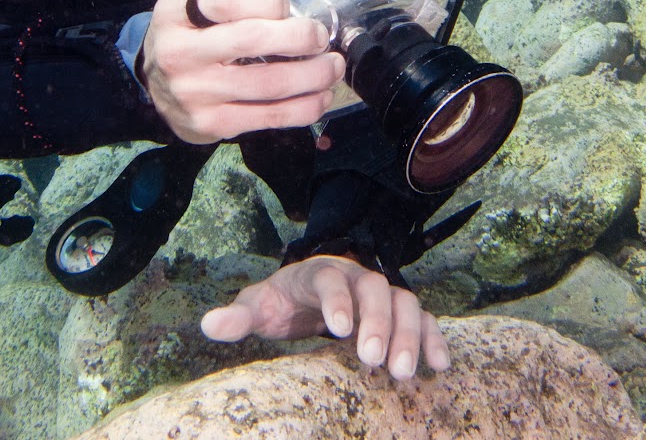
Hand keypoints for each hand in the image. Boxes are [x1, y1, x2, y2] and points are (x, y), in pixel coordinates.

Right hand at [141, 0, 340, 143]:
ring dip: (313, 75)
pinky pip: (268, 117)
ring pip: (269, 83)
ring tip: (332, 67)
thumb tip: (286, 9)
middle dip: (300, 37)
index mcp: (177, 12)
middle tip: (320, 37)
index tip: (287, 8)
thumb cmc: (190, 27)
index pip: (228, 0)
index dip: (268, 1)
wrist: (156, 78)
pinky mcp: (210, 124)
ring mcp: (194, 92)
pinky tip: (320, 97)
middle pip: (253, 40)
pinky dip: (304, 108)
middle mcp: (179, 52)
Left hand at [200, 256, 448, 380]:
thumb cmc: (281, 302)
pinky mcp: (399, 313)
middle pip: (375, 289)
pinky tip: (438, 366)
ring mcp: (381, 294)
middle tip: (374, 362)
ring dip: (407, 335)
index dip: (337, 301)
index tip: (340, 330)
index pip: (331, 278)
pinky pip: (423, 320)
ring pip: (404, 303)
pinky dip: (433, 338)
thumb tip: (208, 325)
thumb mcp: (258, 307)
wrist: (305, 295)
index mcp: (318, 272)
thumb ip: (238, 316)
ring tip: (402, 373)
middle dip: (378, 323)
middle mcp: (356, 277)